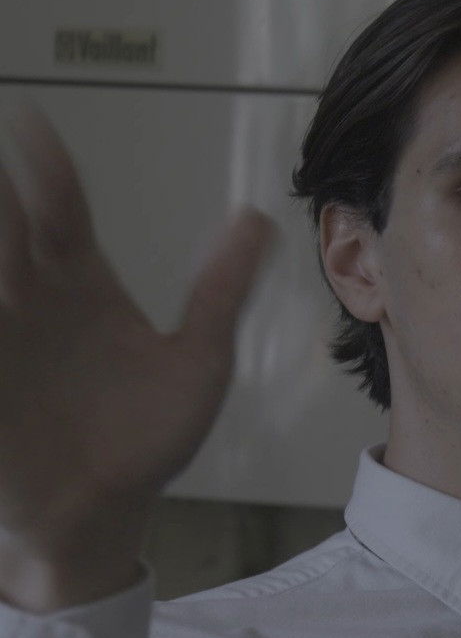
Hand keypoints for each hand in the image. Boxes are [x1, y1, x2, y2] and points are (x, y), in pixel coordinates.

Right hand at [0, 101, 275, 555]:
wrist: (105, 514)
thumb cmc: (150, 440)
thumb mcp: (199, 364)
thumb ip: (221, 292)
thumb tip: (257, 218)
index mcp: (80, 281)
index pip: (59, 207)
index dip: (45, 165)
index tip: (31, 123)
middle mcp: (30, 296)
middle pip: (3, 226)